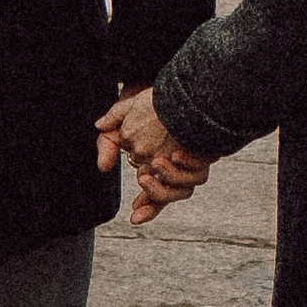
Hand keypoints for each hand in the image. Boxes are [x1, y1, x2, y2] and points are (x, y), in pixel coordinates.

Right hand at [98, 85, 210, 225]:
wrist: (172, 88)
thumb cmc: (147, 106)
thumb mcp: (122, 121)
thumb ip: (109, 142)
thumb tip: (103, 167)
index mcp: (155, 168)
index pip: (153, 197)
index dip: (146, 209)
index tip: (134, 218)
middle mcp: (175, 171)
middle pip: (167, 195)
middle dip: (155, 192)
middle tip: (144, 178)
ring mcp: (190, 165)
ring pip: (184, 188)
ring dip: (170, 179)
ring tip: (158, 162)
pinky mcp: (203, 155)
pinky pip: (198, 171)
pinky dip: (189, 167)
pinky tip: (177, 155)